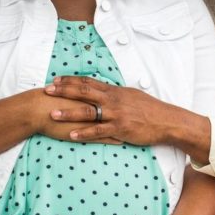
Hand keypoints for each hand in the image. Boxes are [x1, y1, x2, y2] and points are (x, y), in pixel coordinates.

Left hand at [45, 76, 177, 144]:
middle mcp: (113, 100)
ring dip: (69, 112)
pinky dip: (84, 133)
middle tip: (46, 90)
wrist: (167, 121)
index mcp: (115, 91)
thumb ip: (116, 95)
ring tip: (53, 113)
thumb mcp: (132, 96)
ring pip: (88, 111)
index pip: (89, 82)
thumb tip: (104, 92)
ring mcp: (116, 114)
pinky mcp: (120, 129)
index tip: (56, 80)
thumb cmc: (151, 110)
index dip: (71, 81)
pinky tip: (72, 135)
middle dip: (64, 91)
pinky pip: (99, 131)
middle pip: (84, 92)